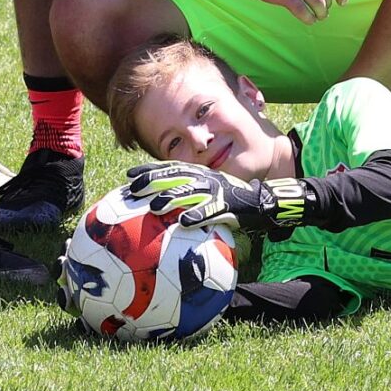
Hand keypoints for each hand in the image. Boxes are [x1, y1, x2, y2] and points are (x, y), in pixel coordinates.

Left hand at [122, 163, 306, 238]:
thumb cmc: (230, 198)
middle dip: (152, 182)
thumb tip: (162, 204)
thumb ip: (189, 193)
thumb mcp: (209, 190)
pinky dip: (197, 216)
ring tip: (153, 207)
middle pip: (175, 177)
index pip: (170, 168)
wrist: (262, 201)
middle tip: (132, 190)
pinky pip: (210, 211)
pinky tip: (183, 223)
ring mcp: (216, 191)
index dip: (149, 170)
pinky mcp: (227, 206)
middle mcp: (205, 178)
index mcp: (200, 172)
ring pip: (189, 193)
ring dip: (170, 199)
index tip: (129, 175)